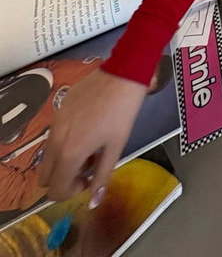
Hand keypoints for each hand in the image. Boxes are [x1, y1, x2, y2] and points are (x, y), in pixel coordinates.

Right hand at [38, 69, 147, 205]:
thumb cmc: (122, 113)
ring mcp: (54, 124)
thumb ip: (102, 176)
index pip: (56, 190)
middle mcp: (55, 141)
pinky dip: (63, 143)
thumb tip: (93, 202)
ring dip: (62, 162)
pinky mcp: (57, 110)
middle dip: (63, 179)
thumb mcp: (116, 147)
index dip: (71, 192)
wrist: (121, 74)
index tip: (89, 179)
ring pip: (47, 157)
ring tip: (89, 148)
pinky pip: (53, 136)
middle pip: (44, 177)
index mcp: (70, 153)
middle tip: (87, 167)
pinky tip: (86, 130)